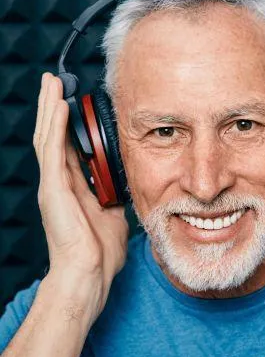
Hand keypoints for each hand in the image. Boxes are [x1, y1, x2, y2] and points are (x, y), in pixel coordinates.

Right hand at [34, 73, 128, 320]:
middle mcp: (60, 182)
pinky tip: (59, 106)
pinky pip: (53, 152)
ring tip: (51, 83)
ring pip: (48, 137)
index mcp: (74, 186)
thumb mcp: (113, 213)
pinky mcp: (54, 190)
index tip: (73, 101)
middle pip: (53, 136)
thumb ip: (114, 195)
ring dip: (50, 108)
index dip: (68, 123)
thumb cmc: (100, 250)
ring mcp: (54, 185)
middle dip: (54, 107)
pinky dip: (55, 127)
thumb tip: (124, 183)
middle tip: (55, 82)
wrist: (89, 274)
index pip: (67, 146)